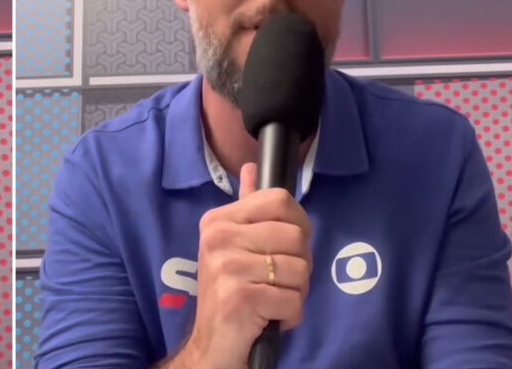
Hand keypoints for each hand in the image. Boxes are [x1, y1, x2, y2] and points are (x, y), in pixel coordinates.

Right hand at [175, 163, 312, 368]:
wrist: (212, 345)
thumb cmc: (229, 292)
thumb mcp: (234, 245)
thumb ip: (247, 207)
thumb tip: (252, 167)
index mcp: (217, 221)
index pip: (280, 200)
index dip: (297, 225)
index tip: (284, 248)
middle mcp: (217, 238)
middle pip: (296, 236)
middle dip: (299, 265)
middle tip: (276, 281)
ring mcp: (226, 267)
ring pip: (299, 269)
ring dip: (295, 293)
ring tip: (272, 299)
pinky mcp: (239, 298)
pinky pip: (293, 299)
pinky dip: (290, 315)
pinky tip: (269, 317)